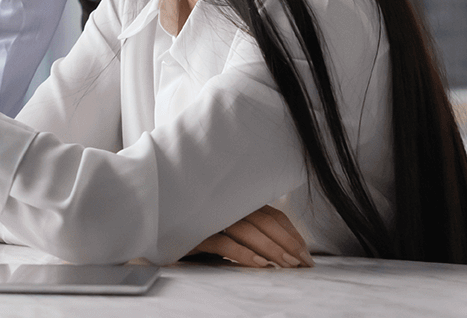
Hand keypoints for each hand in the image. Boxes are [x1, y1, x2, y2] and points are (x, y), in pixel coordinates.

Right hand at [186, 205, 314, 267]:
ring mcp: (209, 217)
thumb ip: (251, 233)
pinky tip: (259, 264)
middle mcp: (224, 205)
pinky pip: (224, 243)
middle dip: (287, 243)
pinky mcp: (195, 234)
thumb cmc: (198, 236)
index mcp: (236, 202)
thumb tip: (286, 251)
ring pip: (247, 230)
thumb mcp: (229, 232)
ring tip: (286, 265)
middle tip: (301, 262)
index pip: (272, 214)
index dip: (291, 233)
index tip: (305, 252)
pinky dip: (244, 254)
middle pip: (264, 221)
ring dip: (271, 248)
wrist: (161, 233)